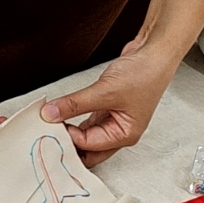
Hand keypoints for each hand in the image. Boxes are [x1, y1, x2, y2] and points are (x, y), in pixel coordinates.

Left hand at [41, 37, 177, 167]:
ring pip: (85, 134)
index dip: (69, 137)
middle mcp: (119, 131)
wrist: (155, 53)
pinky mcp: (107, 107)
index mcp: (125, 135)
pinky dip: (73, 117)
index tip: (51, 125)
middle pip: (88, 149)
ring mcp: (113, 120)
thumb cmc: (145, 74)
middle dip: (69, 143)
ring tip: (52, 121)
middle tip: (49, 134)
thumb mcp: (105, 90)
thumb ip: (75, 103)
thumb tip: (52, 113)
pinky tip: (62, 113)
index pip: (89, 146)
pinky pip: (86, 119)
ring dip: (69, 129)